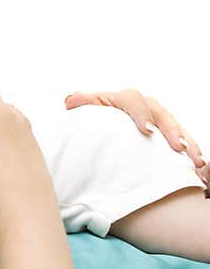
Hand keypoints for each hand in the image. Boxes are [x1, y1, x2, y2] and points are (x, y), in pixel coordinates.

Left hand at [65, 89, 204, 168]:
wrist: (104, 125)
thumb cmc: (95, 118)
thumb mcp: (89, 111)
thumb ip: (83, 105)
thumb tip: (70, 100)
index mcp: (125, 99)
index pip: (135, 101)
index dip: (141, 115)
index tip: (146, 131)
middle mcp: (147, 107)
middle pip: (164, 116)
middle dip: (173, 133)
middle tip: (179, 149)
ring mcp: (159, 119)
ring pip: (178, 130)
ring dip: (188, 145)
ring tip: (197, 161)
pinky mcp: (166, 134)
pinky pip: (182, 142)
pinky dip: (191, 154)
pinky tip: (199, 169)